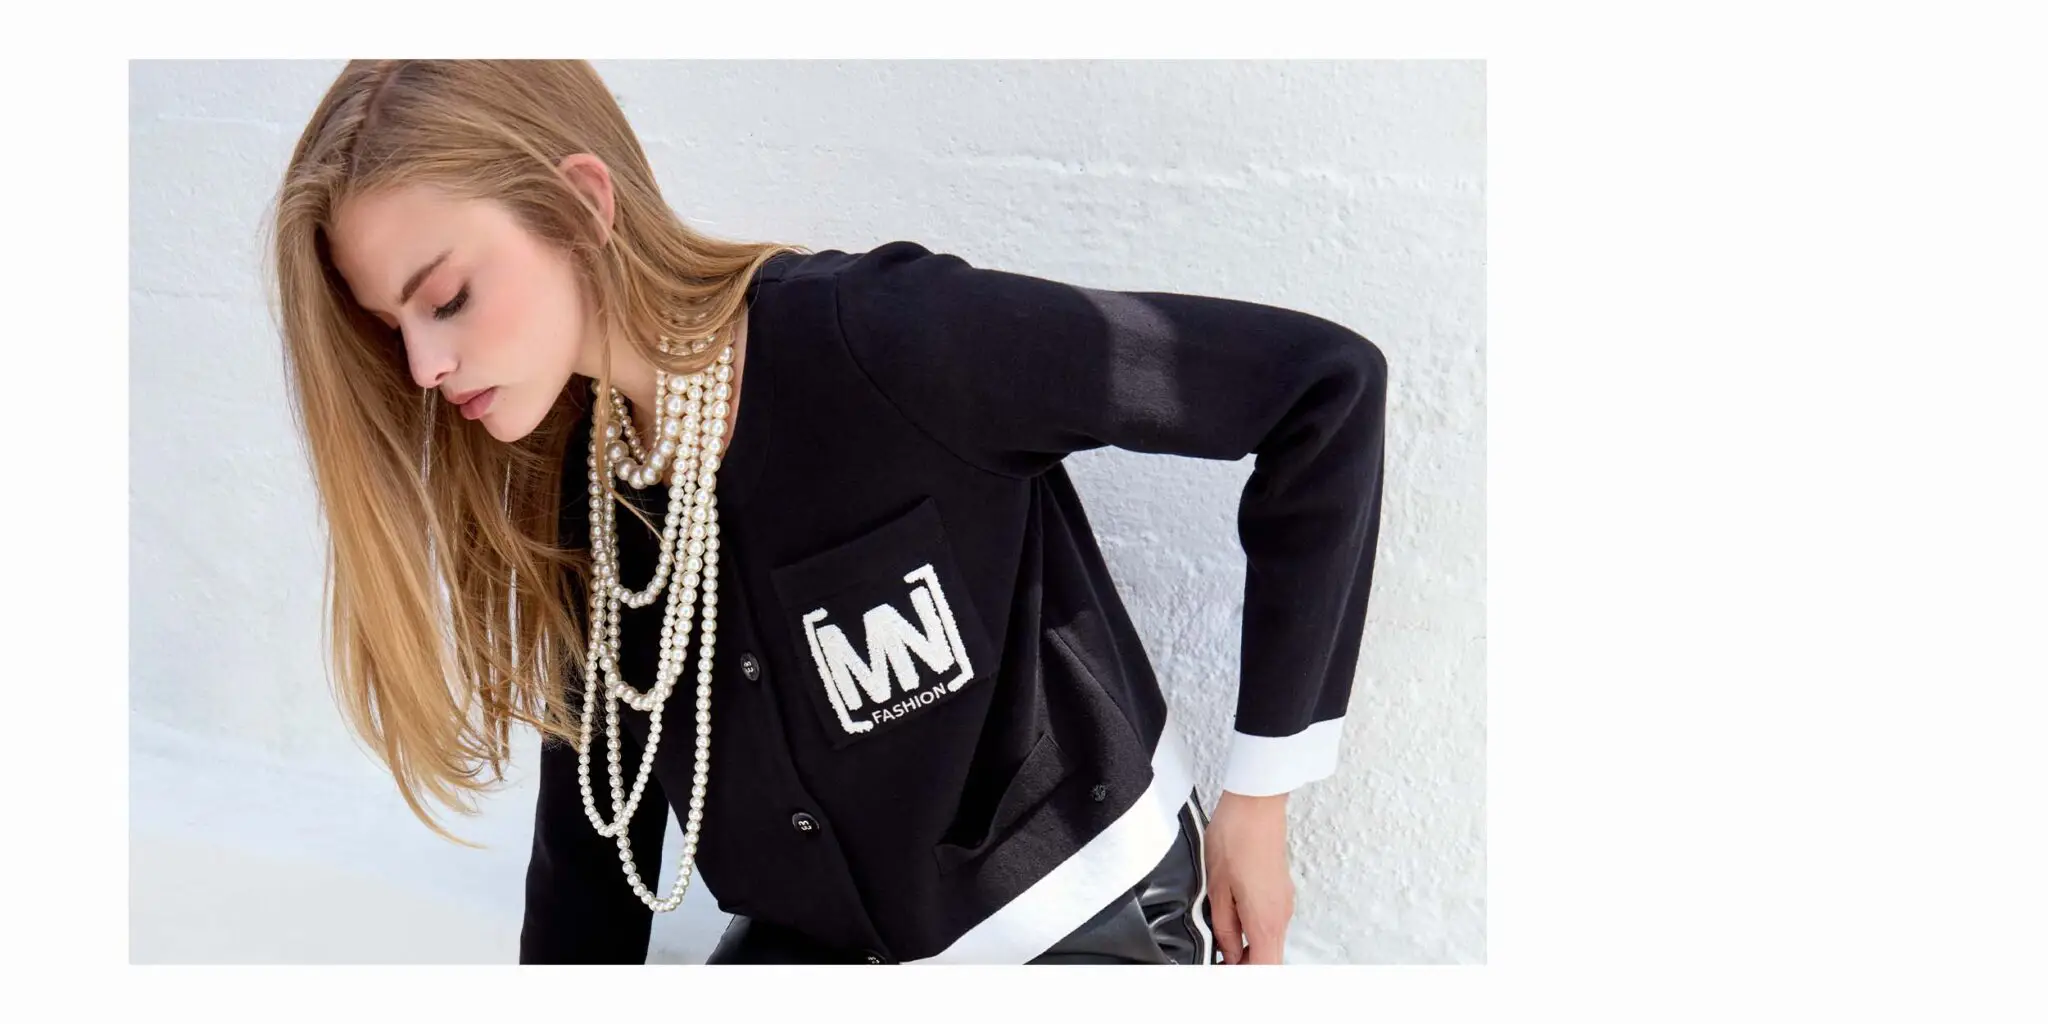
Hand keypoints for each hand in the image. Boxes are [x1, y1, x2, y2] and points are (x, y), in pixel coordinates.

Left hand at [1203, 789, 1294, 963]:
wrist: (1255, 804)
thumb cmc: (1235, 837)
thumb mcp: (1216, 888)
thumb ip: (1224, 927)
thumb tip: (1227, 951)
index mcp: (1265, 919)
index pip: (1264, 967)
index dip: (1242, 976)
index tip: (1222, 973)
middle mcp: (1281, 915)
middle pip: (1270, 959)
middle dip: (1245, 967)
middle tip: (1218, 963)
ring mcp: (1283, 902)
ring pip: (1270, 942)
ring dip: (1248, 950)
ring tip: (1219, 944)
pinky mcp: (1280, 891)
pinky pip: (1269, 923)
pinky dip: (1253, 932)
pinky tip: (1231, 922)